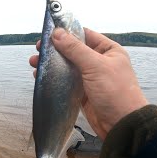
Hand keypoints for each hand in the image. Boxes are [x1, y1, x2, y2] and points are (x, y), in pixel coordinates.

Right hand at [29, 27, 147, 139]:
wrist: (121, 125)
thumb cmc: (115, 92)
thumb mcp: (95, 66)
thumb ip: (75, 49)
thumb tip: (57, 33)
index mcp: (109, 50)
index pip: (85, 35)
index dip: (67, 32)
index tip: (49, 32)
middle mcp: (100, 62)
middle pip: (73, 50)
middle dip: (55, 49)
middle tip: (39, 49)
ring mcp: (91, 78)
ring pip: (68, 66)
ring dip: (52, 64)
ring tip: (35, 62)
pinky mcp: (83, 92)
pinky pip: (66, 82)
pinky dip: (54, 78)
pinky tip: (41, 76)